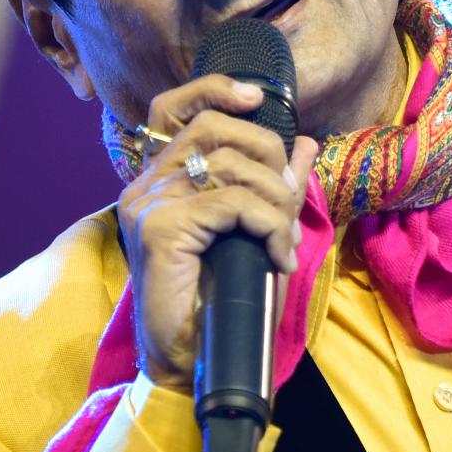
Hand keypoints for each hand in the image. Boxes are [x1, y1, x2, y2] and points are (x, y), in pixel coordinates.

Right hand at [115, 76, 316, 391]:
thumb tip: (306, 143)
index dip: (215, 89)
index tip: (258, 97)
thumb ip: (276, 187)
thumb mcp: (258, 232)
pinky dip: (270, 225)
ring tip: (284, 240)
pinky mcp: (161, 228)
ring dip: (276, 200)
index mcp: (159, 181)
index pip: (173, 108)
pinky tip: (277, 255)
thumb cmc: (221, 302)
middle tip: (288, 198)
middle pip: (212, 126)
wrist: (192, 361)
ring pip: (230, 166)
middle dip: (267, 152)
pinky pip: (234, 203)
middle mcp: (145, 185)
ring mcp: (148, 204)